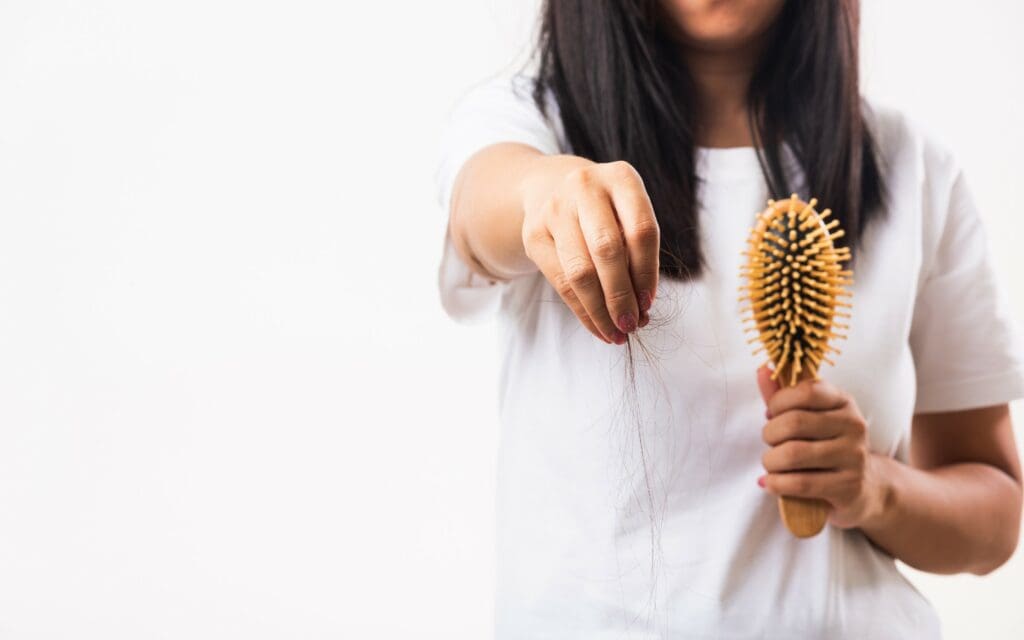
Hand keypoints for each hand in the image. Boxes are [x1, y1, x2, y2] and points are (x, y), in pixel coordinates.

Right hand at [520, 157, 659, 344]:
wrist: (552, 187)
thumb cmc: (605, 210)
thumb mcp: (627, 214)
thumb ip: (637, 252)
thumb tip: (641, 309)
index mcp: (621, 178)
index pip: (641, 230)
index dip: (647, 273)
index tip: (649, 304)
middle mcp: (585, 186)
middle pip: (607, 251)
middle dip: (621, 295)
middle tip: (631, 325)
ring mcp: (555, 208)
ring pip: (580, 271)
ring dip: (600, 310)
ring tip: (615, 333)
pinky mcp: (534, 233)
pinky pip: (559, 281)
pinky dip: (581, 310)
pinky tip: (596, 325)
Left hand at [755, 365, 889, 528]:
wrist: (866, 487)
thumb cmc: (826, 445)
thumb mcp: (808, 416)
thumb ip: (783, 395)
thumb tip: (762, 370)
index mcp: (843, 402)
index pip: (806, 390)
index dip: (779, 402)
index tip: (771, 414)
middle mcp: (853, 426)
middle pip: (794, 423)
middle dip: (770, 434)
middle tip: (770, 443)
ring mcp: (854, 457)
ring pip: (793, 454)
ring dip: (770, 461)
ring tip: (772, 463)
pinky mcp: (848, 487)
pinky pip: (799, 483)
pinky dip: (776, 483)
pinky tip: (771, 482)